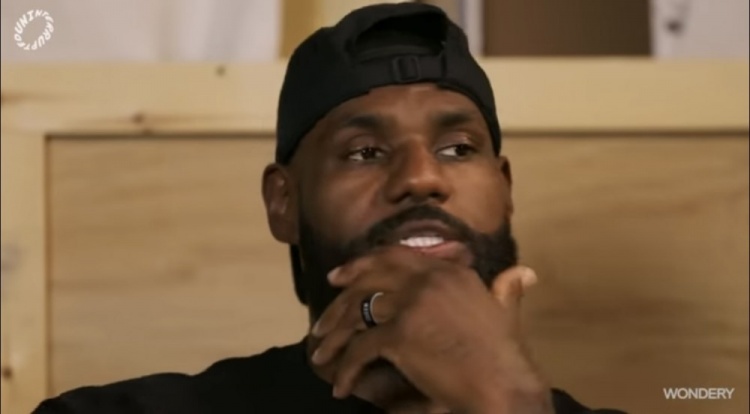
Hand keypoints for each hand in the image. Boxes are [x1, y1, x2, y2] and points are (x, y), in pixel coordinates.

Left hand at [310, 246, 552, 413]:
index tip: (345, 275)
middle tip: (325, 303)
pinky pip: (361, 348)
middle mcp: (429, 279)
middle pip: (372, 276)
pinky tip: (341, 385)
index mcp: (450, 271)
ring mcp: (413, 303)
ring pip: (359, 311)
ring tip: (321, 351)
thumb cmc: (505, 356)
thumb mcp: (504, 313)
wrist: (504, 385)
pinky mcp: (401, 333)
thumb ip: (506, 289)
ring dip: (334, 333)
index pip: (397, 256)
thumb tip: (525, 273)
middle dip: (343, 288)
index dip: (367, 263)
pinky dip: (346, 368)